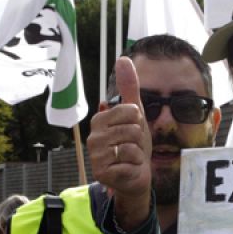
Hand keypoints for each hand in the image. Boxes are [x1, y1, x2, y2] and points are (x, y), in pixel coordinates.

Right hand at [89, 57, 152, 227]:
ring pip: (131, 144)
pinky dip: (135, 165)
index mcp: (99, 120)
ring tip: (130, 156)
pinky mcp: (102, 172)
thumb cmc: (133, 144)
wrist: (136, 175)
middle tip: (132, 146)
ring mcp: (96, 156)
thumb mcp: (135, 115)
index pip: (130, 110)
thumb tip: (124, 58)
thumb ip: (129, 88)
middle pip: (132, 127)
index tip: (132, 129)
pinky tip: (128, 168)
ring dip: (138, 152)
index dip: (138, 121)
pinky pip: (129, 160)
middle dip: (139, 138)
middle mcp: (93, 137)